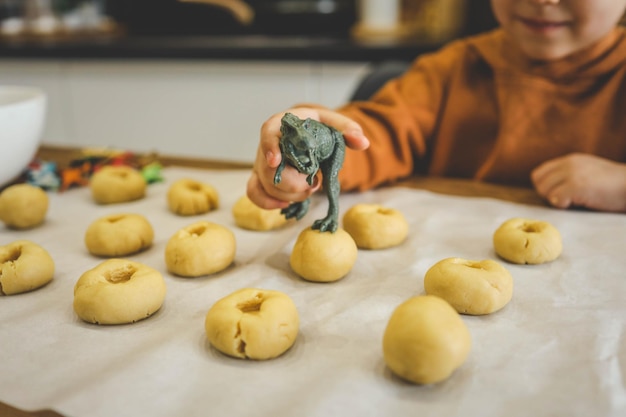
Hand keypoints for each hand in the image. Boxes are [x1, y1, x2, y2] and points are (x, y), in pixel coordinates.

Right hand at [246, 106, 369, 209]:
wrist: (304, 132)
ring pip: (265, 184)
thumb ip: (347, 129)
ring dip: (290, 194)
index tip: (276, 161)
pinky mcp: (262, 178)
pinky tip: (286, 205)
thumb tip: (363, 143)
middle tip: (314, 183)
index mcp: (281, 125)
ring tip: (310, 188)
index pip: (268, 133)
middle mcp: (267, 144)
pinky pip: (255, 193)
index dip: (269, 147)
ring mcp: (262, 163)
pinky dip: (268, 203)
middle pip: (267, 168)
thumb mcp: (331, 122)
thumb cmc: (314, 126)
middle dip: (292, 182)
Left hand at [531, 153, 625, 212]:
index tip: (557, 194)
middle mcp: (568, 163)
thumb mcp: (587, 171)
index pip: (539, 173)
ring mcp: (572, 173)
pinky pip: (556, 198)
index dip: (544, 186)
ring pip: (544, 190)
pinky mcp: (577, 185)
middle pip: (538, 182)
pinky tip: (574, 204)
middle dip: (546, 194)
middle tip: (563, 200)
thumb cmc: (612, 185)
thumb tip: (548, 190)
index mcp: (570, 160)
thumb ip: (569, 175)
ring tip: (570, 201)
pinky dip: (562, 204)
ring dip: (554, 199)